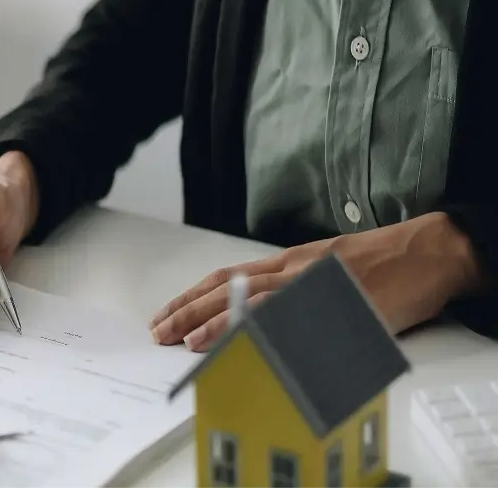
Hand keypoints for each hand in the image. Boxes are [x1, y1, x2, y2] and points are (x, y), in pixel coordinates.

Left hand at [150, 212, 484, 351]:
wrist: (430, 249)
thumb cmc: (383, 263)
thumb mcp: (327, 272)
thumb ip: (294, 291)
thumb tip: (259, 318)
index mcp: (289, 263)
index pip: (226, 277)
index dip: (191, 297)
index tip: (165, 314)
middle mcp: (294, 269)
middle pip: (228, 287)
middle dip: (188, 310)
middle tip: (158, 331)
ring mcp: (316, 282)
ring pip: (254, 300)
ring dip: (218, 321)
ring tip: (188, 340)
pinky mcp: (340, 298)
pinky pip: (297, 315)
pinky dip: (270, 328)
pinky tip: (248, 340)